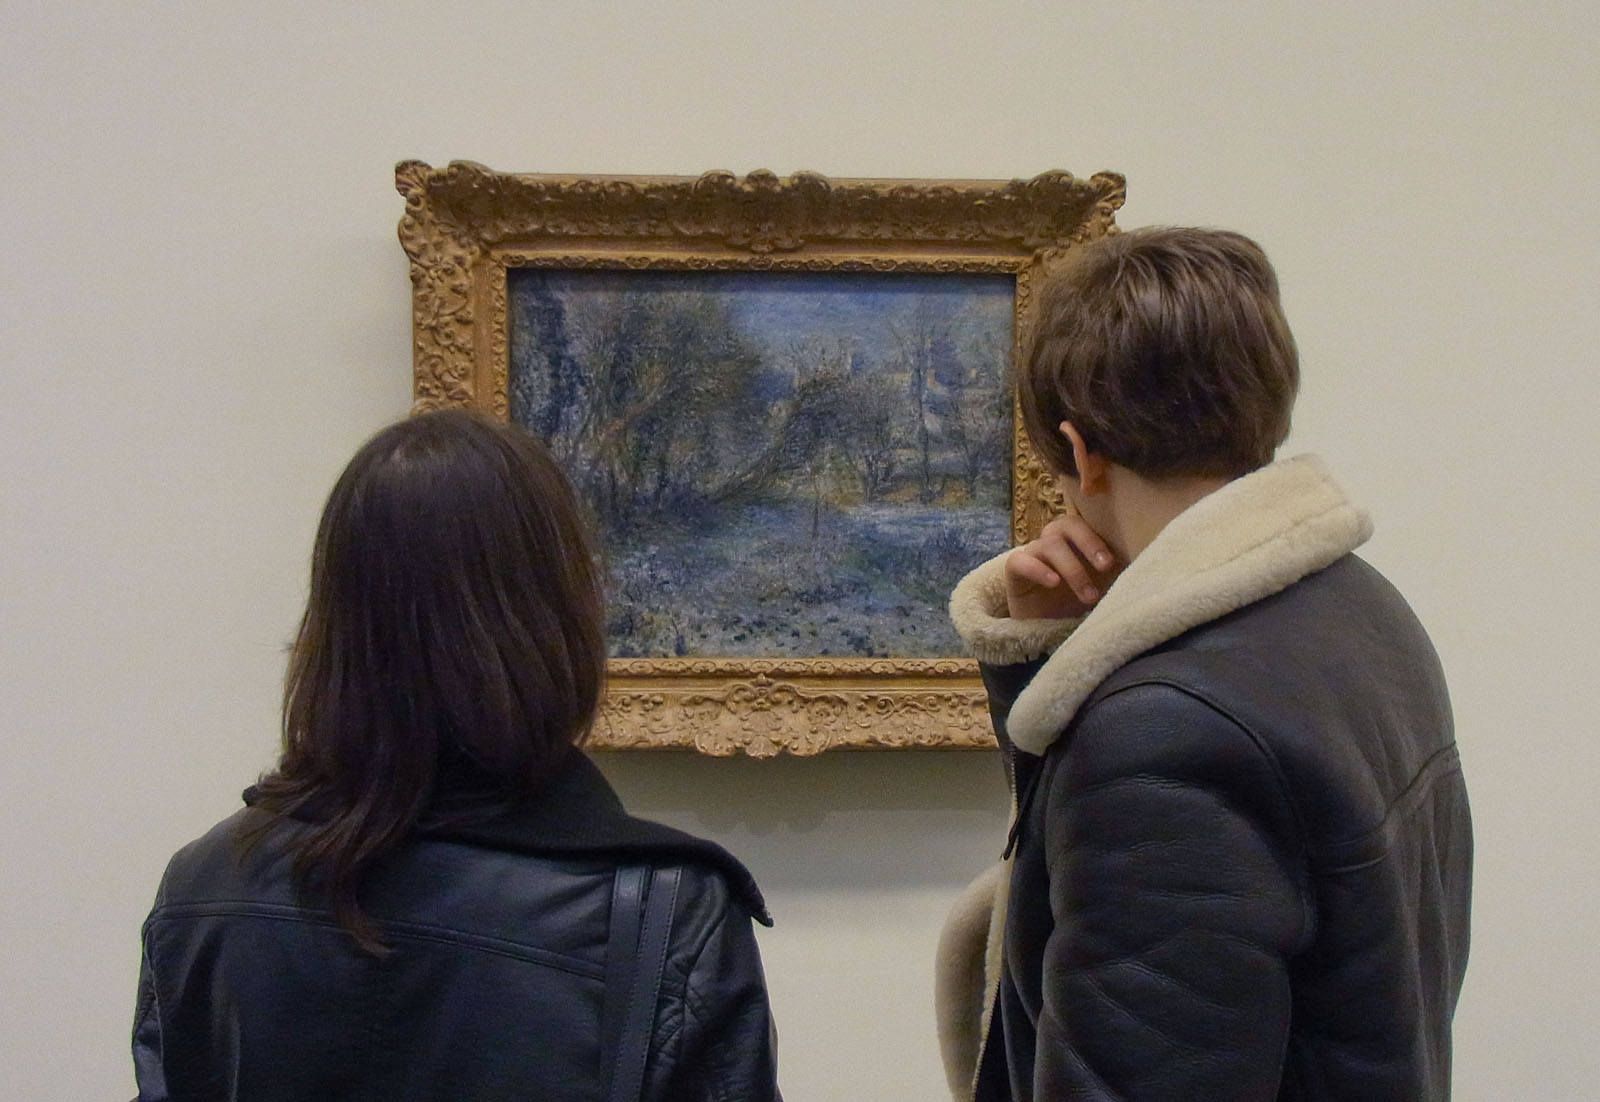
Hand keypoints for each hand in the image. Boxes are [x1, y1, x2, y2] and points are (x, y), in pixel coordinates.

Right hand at [1005, 512, 1120, 619]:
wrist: (1044, 630)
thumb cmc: (1076, 603)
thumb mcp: (1103, 587)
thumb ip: (1121, 573)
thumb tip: (1154, 568)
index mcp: (1077, 540)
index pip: (1086, 521)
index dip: (1098, 536)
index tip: (1112, 564)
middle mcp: (1054, 541)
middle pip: (1066, 524)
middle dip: (1088, 544)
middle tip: (1104, 568)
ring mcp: (1033, 553)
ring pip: (1049, 544)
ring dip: (1072, 568)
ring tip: (1087, 596)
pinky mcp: (1015, 570)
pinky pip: (1021, 560)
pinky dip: (1038, 569)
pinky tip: (1054, 583)